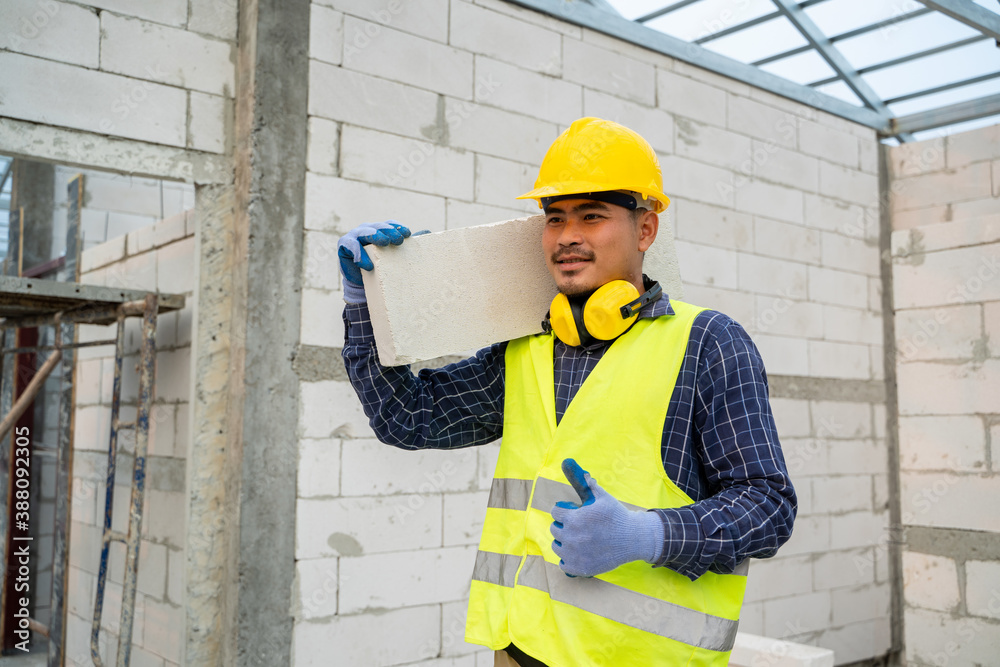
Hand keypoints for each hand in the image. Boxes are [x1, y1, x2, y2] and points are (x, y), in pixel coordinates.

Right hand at [338, 221, 410, 301]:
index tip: (408, 234)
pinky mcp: (344, 246)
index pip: (389, 225)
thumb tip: (428, 232)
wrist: (362, 283)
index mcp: (380, 230)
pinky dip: (359, 254)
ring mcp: (355, 236)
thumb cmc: (380, 267)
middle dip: (388, 231)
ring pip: (365, 232)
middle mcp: (367, 230)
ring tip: (384, 244)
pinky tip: (368, 265)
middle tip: (398, 240)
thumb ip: (409, 245)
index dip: (398, 227)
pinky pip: (351, 246)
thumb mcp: (395, 257)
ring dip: (375, 236)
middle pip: (378, 226)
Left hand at [550, 458, 662, 577]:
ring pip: (557, 546)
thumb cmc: (618, 516)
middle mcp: (571, 537)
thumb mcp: (604, 497)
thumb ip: (590, 486)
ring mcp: (574, 554)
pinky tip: (576, 554)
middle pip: (554, 529)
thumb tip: (583, 474)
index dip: (561, 511)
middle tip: (573, 526)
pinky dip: (567, 560)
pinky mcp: (580, 568)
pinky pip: (563, 564)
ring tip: (574, 539)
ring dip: (563, 542)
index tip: (567, 512)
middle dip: (562, 525)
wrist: (633, 539)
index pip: (555, 513)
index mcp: (574, 518)